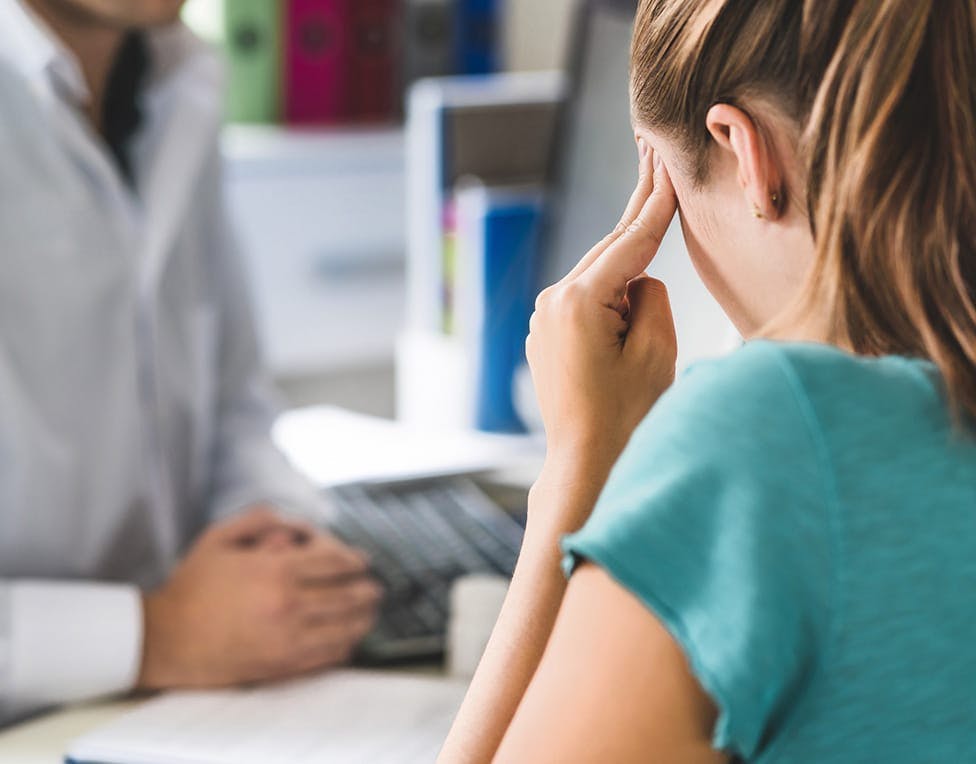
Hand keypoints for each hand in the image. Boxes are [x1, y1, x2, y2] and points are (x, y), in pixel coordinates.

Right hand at [137, 507, 381, 688]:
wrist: (165, 639)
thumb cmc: (191, 586)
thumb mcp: (219, 537)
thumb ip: (260, 519)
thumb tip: (296, 523)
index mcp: (276, 571)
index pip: (335, 563)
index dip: (355, 562)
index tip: (362, 562)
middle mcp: (288, 604)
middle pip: (348, 596)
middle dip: (367, 590)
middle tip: (374, 588)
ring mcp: (287, 638)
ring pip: (345, 628)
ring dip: (364, 618)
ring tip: (369, 613)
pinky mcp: (282, 665)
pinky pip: (327, 656)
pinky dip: (344, 646)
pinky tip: (348, 639)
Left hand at [527, 140, 677, 480]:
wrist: (585, 463)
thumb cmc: (625, 417)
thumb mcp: (656, 353)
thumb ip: (650, 297)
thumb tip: (638, 279)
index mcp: (580, 302)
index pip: (631, 242)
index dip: (656, 203)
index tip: (667, 164)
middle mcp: (554, 302)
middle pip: (609, 249)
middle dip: (638, 210)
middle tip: (654, 157)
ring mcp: (545, 318)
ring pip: (598, 273)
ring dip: (626, 253)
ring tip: (650, 198)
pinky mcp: (547, 334)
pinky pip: (586, 297)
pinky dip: (610, 284)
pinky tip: (629, 270)